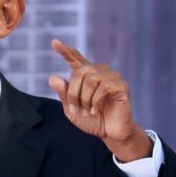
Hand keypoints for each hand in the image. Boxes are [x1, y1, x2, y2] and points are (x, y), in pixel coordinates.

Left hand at [48, 39, 151, 161]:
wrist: (109, 134)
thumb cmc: (92, 120)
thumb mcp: (71, 109)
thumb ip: (63, 94)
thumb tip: (53, 78)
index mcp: (86, 75)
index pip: (75, 58)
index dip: (65, 50)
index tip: (55, 42)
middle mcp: (99, 72)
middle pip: (80, 71)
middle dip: (73, 92)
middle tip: (75, 108)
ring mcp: (112, 77)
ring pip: (91, 78)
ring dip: (84, 98)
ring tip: (87, 111)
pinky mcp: (122, 86)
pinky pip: (104, 86)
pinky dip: (96, 101)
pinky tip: (96, 110)